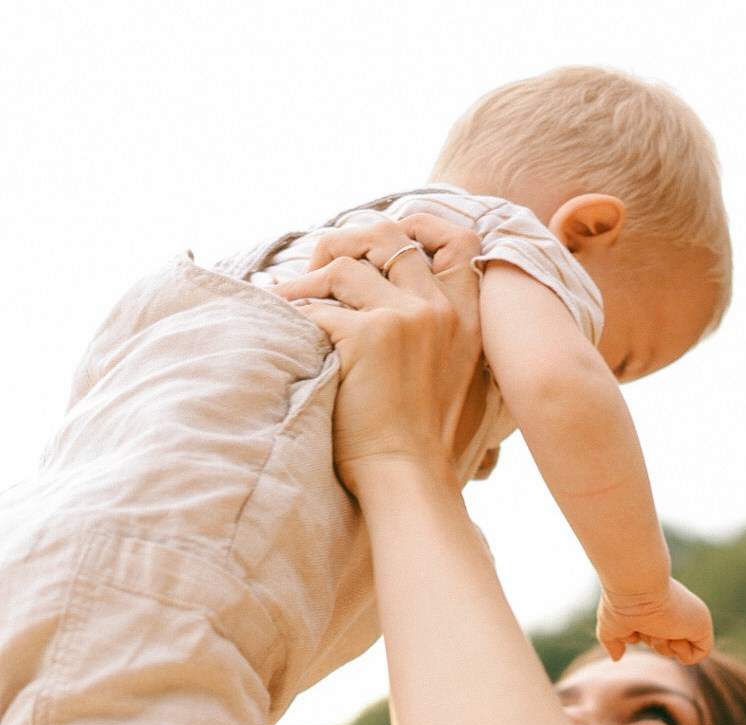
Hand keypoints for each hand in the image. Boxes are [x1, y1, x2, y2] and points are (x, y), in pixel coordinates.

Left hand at [277, 215, 482, 495]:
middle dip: (342, 243)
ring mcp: (406, 319)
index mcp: (465, 316)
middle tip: (313, 272)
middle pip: (386, 236)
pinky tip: (277, 335)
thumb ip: (429, 327)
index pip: (457, 239)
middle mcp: (439, 309)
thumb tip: (374, 284)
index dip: (417, 225)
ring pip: (341, 267)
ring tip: (281, 306)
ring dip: (303, 283)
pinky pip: (314, 310)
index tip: (375, 241)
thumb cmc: (414, 435)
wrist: (407, 477)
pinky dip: (289, 320)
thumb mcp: (444, 373)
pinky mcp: (369, 336)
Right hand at [596, 579, 713, 664]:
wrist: (636, 587)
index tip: (636, 626)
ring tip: (659, 627)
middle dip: (652, 642)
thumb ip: (613, 641)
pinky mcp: (702, 624)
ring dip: (664, 646)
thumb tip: (616, 657)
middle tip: (648, 625)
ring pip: (679, 650)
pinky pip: (701, 653)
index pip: (653, 634)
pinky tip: (674, 634)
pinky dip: (684, 653)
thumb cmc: (621, 603)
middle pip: (665, 645)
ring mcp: (689, 618)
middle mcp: (675, 612)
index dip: (642, 637)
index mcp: (658, 609)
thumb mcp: (610, 626)